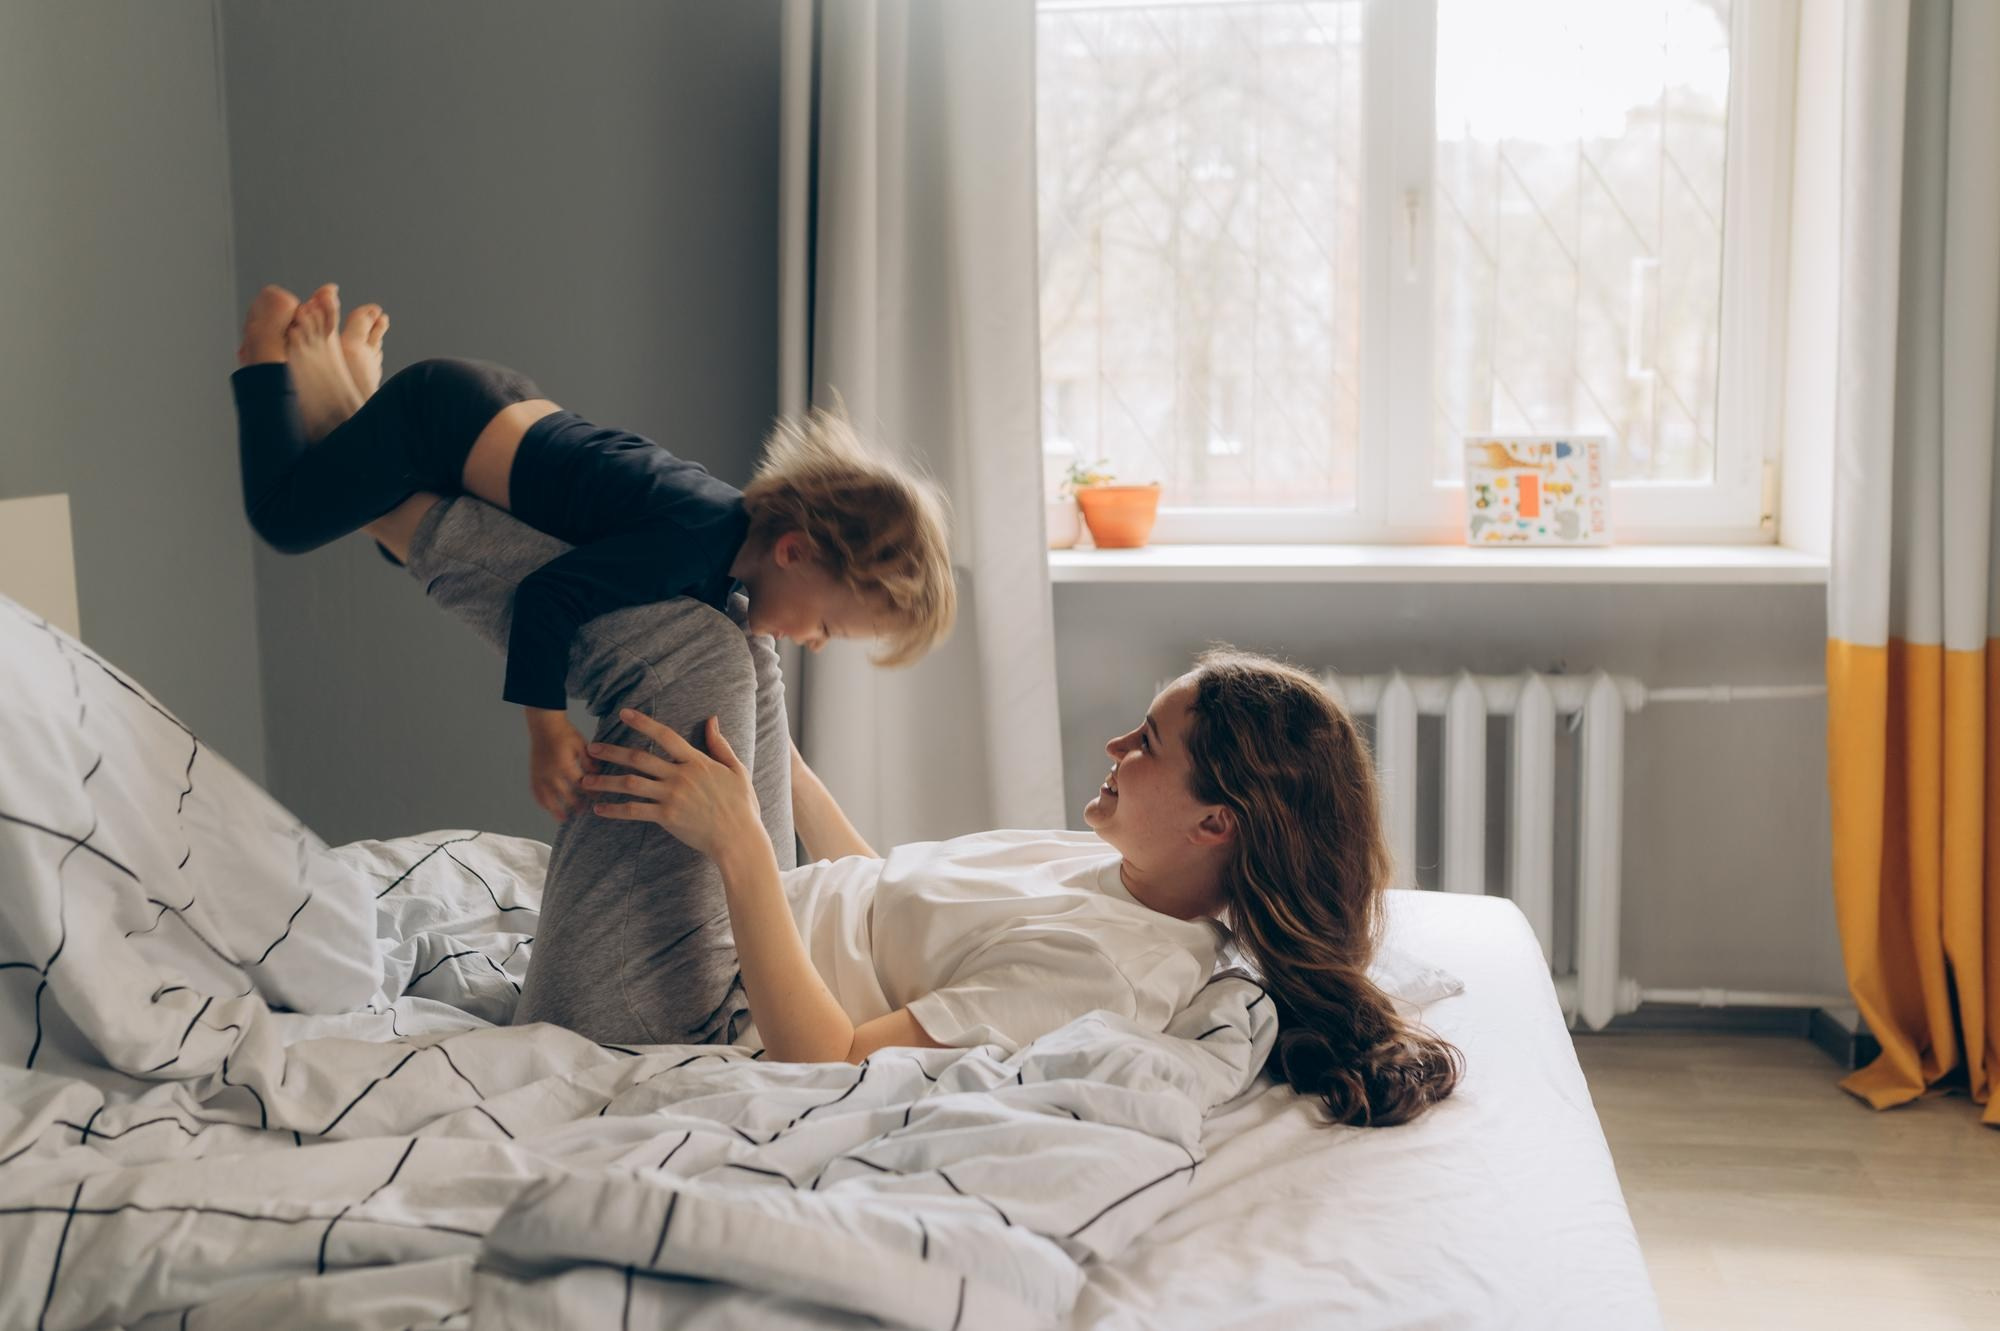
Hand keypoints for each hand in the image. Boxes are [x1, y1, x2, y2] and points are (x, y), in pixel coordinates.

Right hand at [525, 709, 592, 820]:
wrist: (544, 724)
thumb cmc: (565, 733)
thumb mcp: (581, 744)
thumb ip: (589, 761)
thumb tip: (597, 774)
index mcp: (564, 765)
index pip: (580, 784)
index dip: (590, 793)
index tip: (597, 799)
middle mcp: (550, 773)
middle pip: (564, 795)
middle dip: (575, 804)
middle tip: (584, 811)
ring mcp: (540, 775)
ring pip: (548, 798)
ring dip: (556, 809)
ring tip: (564, 818)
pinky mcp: (533, 774)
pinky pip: (536, 792)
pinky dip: (542, 802)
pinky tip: (548, 809)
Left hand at [581, 709, 761, 859]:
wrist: (739, 838)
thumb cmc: (741, 805)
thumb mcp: (737, 770)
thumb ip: (720, 745)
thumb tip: (712, 720)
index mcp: (696, 762)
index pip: (665, 736)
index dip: (643, 723)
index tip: (623, 714)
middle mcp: (680, 776)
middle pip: (639, 758)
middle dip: (612, 752)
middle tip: (591, 748)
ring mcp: (672, 796)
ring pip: (630, 783)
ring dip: (605, 781)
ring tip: (585, 780)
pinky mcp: (666, 817)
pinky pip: (634, 811)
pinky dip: (614, 810)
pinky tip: (599, 809)